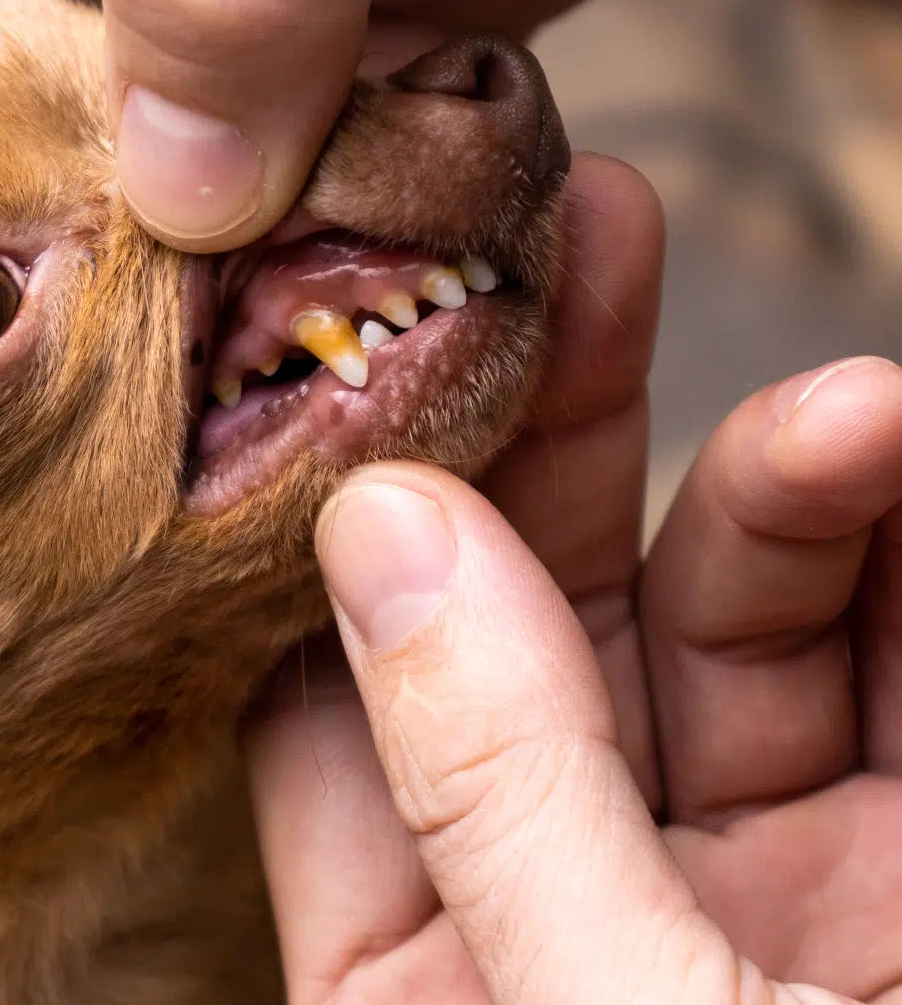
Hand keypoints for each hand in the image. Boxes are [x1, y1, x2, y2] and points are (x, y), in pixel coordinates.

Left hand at [247, 329, 901, 991]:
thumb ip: (500, 789)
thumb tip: (380, 526)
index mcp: (424, 990)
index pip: (328, 725)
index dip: (337, 527)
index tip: (355, 345)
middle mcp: (568, 916)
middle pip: (529, 629)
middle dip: (559, 432)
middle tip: (572, 242)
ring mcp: (742, 893)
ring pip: (724, 628)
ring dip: (775, 483)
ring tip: (851, 402)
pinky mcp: (895, 868)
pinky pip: (887, 674)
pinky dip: (893, 554)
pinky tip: (886, 440)